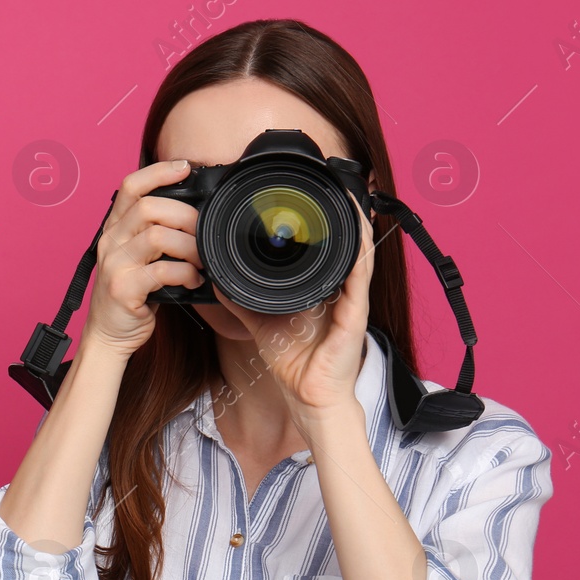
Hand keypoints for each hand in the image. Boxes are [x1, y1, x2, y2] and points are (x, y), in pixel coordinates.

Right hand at [84, 159, 204, 357]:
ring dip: (190, 246)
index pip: (131, 186)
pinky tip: (193, 281)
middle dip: (186, 216)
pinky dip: (186, 274)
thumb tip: (197, 214)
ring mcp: (114, 265)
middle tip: (205, 231)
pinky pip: (162, 271)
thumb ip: (155, 233)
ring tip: (202, 260)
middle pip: (149, 208)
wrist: (109, 333)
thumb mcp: (137, 256)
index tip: (185, 167)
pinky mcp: (123, 289)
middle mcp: (110, 242)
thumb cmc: (131, 293)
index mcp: (114, 229)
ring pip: (158, 236)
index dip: (158, 172)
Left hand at [212, 193, 375, 417]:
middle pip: (344, 244)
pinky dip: (359, 253)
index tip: (306, 198)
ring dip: (355, 224)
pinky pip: (359, 277)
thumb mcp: (262, 323)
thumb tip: (219, 282)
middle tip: (331, 184)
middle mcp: (339, 292)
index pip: (324, 250)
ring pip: (358, 253)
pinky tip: (358, 232)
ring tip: (347, 195)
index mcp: (320, 291)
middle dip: (341, 214)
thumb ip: (242, 301)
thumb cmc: (294, 363)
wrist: (308, 396)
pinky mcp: (355, 314)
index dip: (320, 224)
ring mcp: (350, 301)